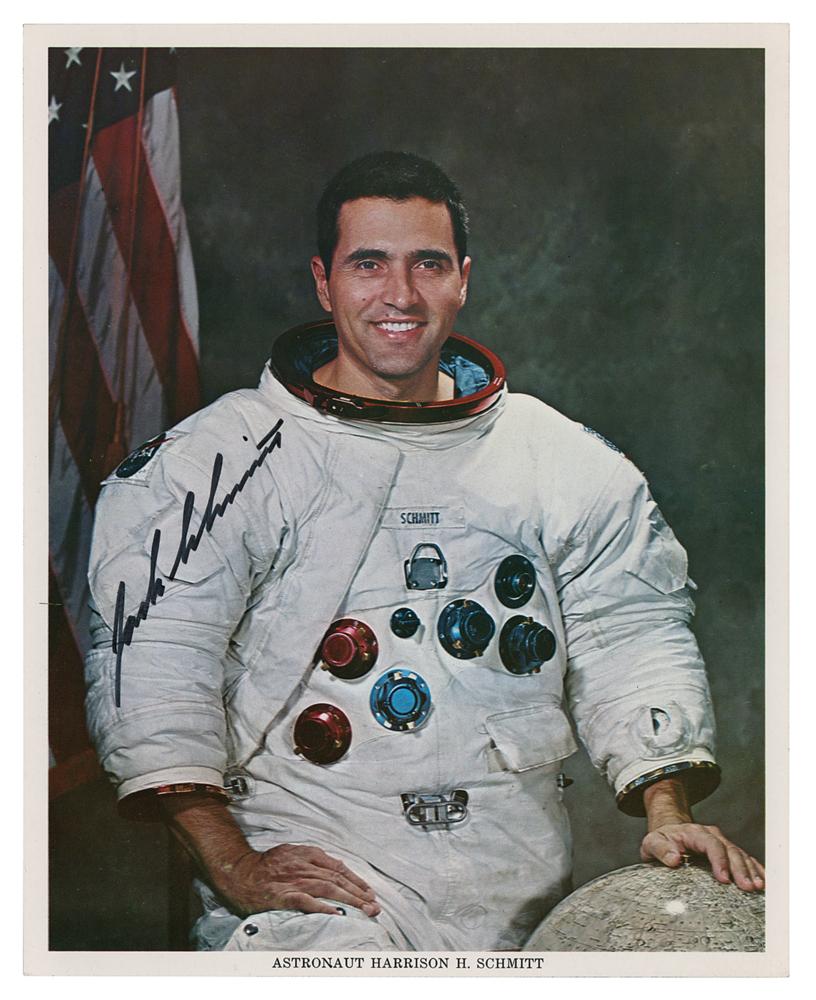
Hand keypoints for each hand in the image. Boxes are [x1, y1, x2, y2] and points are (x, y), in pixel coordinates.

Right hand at [214, 843, 381, 918]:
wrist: (240, 872)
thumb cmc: (267, 865)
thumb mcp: (292, 853)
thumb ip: (311, 860)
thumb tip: (334, 870)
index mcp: (308, 853)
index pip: (338, 867)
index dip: (356, 880)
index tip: (369, 892)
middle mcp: (304, 865)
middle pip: (337, 879)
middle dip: (359, 893)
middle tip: (374, 906)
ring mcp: (294, 880)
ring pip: (328, 889)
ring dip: (349, 901)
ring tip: (364, 911)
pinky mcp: (284, 895)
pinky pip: (307, 901)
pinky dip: (323, 907)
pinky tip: (337, 914)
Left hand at [640, 822, 764, 891]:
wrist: (668, 832)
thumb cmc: (660, 841)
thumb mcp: (651, 842)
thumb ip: (660, 849)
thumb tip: (674, 859)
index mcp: (693, 832)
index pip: (710, 843)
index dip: (719, 860)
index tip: (724, 879)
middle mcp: (711, 835)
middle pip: (729, 849)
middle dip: (740, 869)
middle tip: (747, 887)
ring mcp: (721, 842)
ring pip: (740, 854)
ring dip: (750, 870)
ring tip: (757, 887)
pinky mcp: (727, 851)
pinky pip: (744, 858)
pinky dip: (754, 868)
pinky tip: (762, 880)